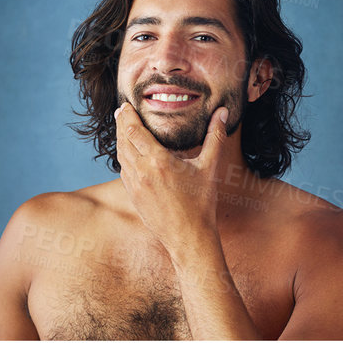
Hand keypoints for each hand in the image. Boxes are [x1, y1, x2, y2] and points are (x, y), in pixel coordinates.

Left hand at [115, 101, 225, 259]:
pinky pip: (124, 172)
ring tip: (122, 130)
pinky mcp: (134, 197)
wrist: (189, 237)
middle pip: (123, 141)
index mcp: (159, 161)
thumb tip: (223, 113)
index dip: (127, 116)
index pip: (134, 131)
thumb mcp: (210, 167)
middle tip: (120, 112)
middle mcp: (142, 172)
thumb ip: (215, 137)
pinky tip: (129, 156)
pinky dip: (124, 158)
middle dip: (120, 124)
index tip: (125, 105)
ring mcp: (135, 186)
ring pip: (121, 157)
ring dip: (120, 141)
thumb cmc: (202, 202)